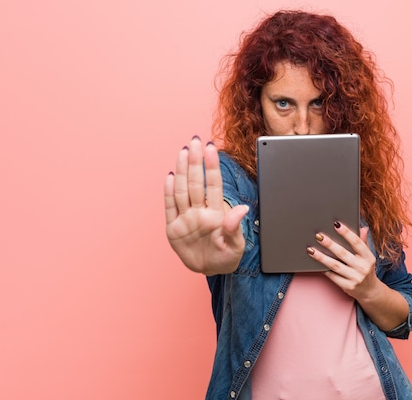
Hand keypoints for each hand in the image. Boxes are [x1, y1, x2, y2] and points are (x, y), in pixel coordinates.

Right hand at [164, 136, 248, 274]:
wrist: (210, 270)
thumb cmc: (226, 256)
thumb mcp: (235, 246)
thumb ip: (235, 228)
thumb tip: (243, 209)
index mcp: (216, 214)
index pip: (214, 186)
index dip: (212, 167)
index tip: (211, 148)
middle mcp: (200, 212)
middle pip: (196, 183)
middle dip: (196, 161)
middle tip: (195, 141)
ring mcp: (186, 218)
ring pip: (183, 190)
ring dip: (183, 171)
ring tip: (183, 152)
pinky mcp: (173, 228)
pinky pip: (170, 207)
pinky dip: (169, 192)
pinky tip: (170, 176)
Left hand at [307, 222, 410, 329]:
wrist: (370, 291)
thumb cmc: (365, 269)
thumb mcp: (367, 256)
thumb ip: (363, 242)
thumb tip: (363, 228)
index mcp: (368, 257)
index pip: (357, 243)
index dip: (346, 233)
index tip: (336, 224)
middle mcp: (362, 268)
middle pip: (343, 253)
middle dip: (329, 244)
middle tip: (318, 236)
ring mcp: (355, 278)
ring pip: (335, 265)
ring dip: (321, 257)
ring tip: (311, 250)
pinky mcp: (347, 286)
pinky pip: (332, 276)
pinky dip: (323, 269)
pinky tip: (314, 263)